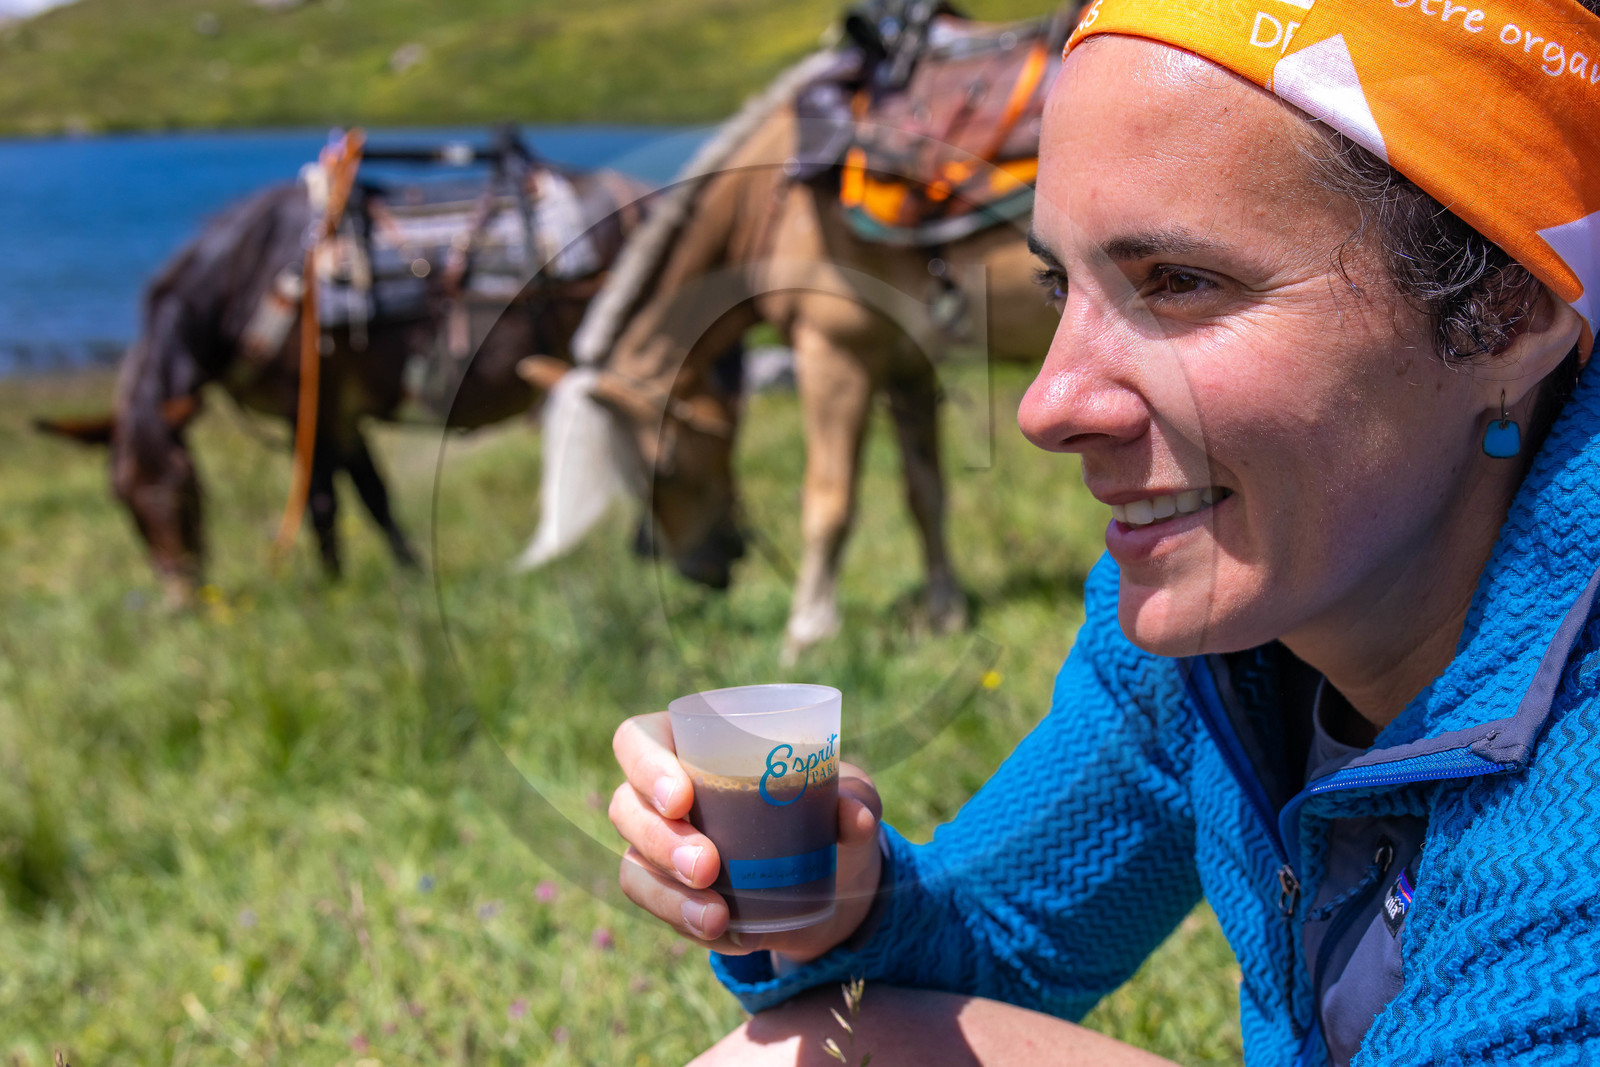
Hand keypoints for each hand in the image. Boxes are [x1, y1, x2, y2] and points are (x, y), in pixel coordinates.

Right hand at [610, 711, 883, 958]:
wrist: (833, 877)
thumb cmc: (827, 808)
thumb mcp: (850, 796)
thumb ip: (856, 798)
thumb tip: (855, 817)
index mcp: (691, 743)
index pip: (638, 740)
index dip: (645, 766)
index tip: (682, 800)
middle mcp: (662, 792)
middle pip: (626, 807)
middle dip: (659, 842)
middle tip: (708, 867)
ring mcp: (658, 846)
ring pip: (633, 865)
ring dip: (667, 895)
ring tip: (716, 917)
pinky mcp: (669, 893)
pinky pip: (658, 911)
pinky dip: (690, 927)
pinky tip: (733, 937)